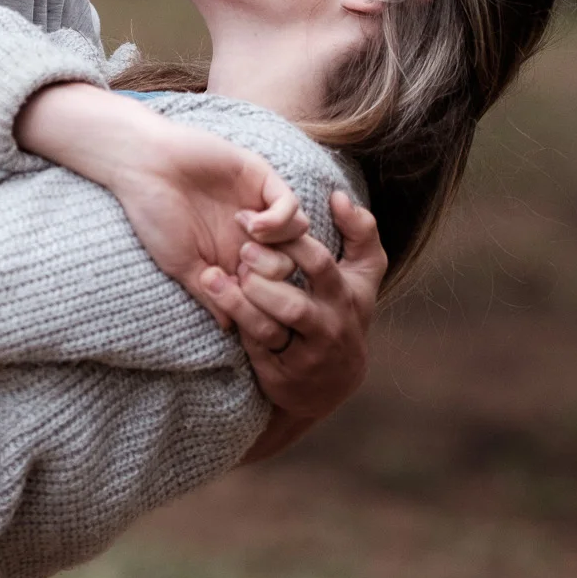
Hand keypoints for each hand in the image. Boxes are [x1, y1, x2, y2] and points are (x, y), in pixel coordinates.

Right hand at [16, 85, 305, 323]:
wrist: (143, 165)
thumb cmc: (153, 215)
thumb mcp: (179, 264)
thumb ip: (209, 292)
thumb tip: (231, 328)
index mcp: (231, 257)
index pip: (266, 288)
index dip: (260, 300)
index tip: (240, 300)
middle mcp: (251, 235)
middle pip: (290, 267)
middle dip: (273, 276)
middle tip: (244, 268)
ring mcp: (258, 206)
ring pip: (300, 238)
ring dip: (279, 246)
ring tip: (246, 241)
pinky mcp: (262, 180)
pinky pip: (292, 207)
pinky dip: (279, 220)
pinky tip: (249, 221)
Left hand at [202, 191, 384, 423]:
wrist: (332, 383)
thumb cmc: (343, 313)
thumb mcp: (363, 277)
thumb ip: (361, 233)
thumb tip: (339, 194)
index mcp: (345, 297)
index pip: (320, 265)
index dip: (290, 241)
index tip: (256, 220)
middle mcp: (328, 327)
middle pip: (296, 303)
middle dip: (265, 277)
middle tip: (238, 251)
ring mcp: (304, 354)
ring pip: (272, 328)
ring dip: (242, 303)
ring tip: (213, 277)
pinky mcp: (280, 374)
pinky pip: (255, 348)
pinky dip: (236, 325)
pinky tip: (214, 303)